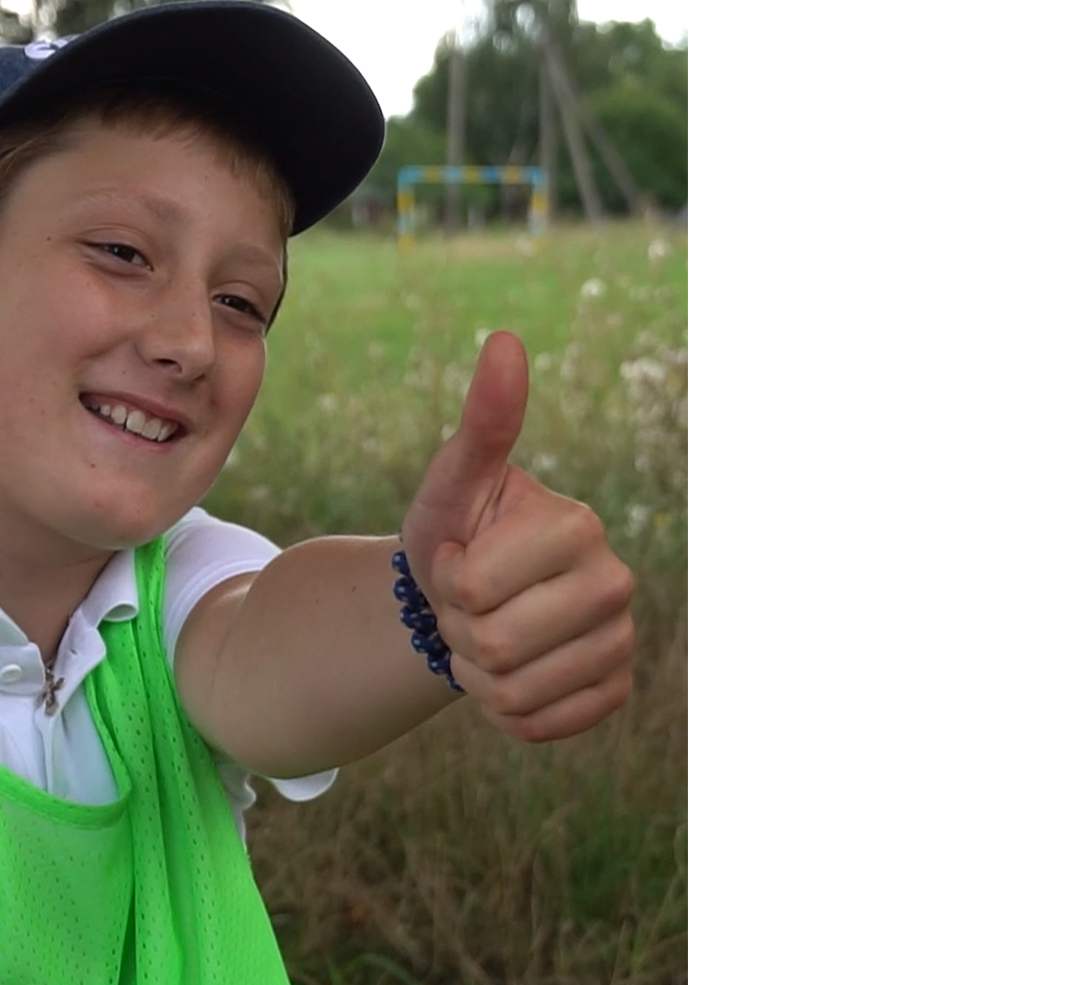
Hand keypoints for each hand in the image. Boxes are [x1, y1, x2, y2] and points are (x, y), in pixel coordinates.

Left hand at [399, 331, 635, 742]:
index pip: (474, 588)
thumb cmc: (453, 531)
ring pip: (511, 693)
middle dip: (456, 632)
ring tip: (483, 636)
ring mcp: (621, 640)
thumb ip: (482, 421)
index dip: (444, 581)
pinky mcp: (615, 692)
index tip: (456, 559)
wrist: (461, 601)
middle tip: (465, 606)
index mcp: (578, 524)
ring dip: (474, 674)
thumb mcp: (453, 480)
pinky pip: (539, 725)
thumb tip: (504, 340)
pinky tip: (508, 674)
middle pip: (494, 646)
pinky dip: (504, 711)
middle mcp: (616, 581)